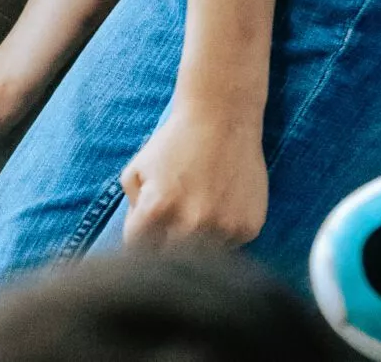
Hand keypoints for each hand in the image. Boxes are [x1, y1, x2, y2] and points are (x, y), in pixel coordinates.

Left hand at [119, 97, 268, 248]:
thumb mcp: (137, 168)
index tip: (146, 230)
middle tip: (172, 223)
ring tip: (199, 212)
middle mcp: (191, 223)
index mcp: (157, 210)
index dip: (139, 239)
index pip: (137, 250)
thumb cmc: (175, 143)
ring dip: (197, 245)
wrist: (223, 119)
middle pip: (169, 260)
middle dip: (165, 245)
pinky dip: (223, 236)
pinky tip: (221, 209)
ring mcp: (223, 229)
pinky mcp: (248, 229)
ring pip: (203, 259)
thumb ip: (132, 206)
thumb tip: (139, 237)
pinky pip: (231, 247)